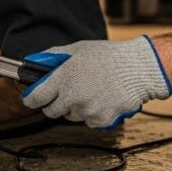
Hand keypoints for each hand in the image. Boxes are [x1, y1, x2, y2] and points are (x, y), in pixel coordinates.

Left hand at [21, 36, 171, 128]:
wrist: (139, 69)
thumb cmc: (109, 56)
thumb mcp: (78, 49)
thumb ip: (53, 57)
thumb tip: (33, 61)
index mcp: (63, 79)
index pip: (35, 98)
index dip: (32, 98)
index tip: (33, 97)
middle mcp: (73, 97)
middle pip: (51, 111)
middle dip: (55, 102)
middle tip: (67, 91)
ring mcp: (87, 111)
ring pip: (71, 116)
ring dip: (75, 107)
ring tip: (90, 90)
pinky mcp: (100, 120)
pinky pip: (88, 121)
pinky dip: (92, 112)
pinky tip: (102, 98)